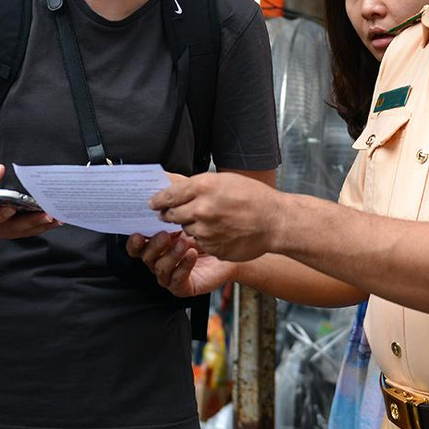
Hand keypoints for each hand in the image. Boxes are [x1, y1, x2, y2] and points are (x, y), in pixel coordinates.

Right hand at [0, 164, 57, 238]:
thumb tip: (0, 169)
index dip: (2, 214)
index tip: (13, 207)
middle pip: (14, 228)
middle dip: (32, 221)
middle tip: (48, 214)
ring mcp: (1, 232)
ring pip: (23, 232)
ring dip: (41, 225)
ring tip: (58, 217)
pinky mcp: (9, 232)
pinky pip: (27, 231)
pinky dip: (41, 226)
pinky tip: (55, 219)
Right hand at [126, 231, 236, 297]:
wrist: (227, 255)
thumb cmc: (204, 238)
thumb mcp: (185, 226)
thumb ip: (170, 221)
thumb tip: (161, 207)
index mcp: (155, 247)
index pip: (137, 247)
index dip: (134, 243)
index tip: (138, 235)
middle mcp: (158, 262)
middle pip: (146, 257)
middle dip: (154, 245)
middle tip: (165, 235)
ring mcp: (169, 277)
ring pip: (160, 268)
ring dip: (170, 255)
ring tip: (184, 243)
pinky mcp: (182, 288)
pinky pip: (178, 279)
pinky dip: (184, 266)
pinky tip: (192, 255)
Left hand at [148, 172, 282, 261]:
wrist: (275, 222)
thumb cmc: (253, 197)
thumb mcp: (224, 180)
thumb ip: (197, 186)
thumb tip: (174, 189)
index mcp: (203, 187)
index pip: (168, 195)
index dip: (157, 200)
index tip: (152, 203)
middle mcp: (201, 209)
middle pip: (171, 215)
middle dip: (169, 214)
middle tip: (170, 214)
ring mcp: (206, 231)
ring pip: (186, 230)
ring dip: (191, 226)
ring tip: (209, 221)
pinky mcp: (213, 248)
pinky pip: (200, 243)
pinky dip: (204, 238)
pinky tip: (219, 232)